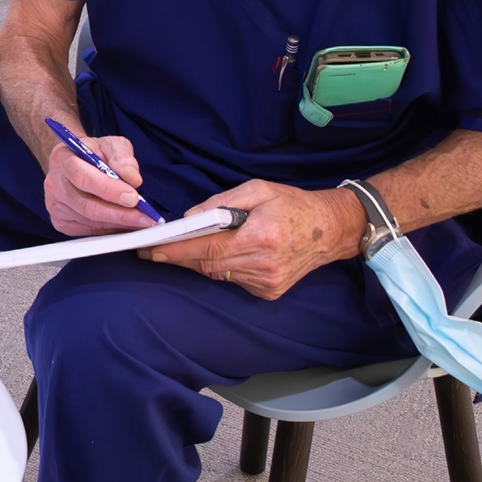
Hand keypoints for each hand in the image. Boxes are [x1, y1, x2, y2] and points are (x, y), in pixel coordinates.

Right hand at [40, 125, 156, 236]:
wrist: (75, 162)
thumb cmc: (94, 153)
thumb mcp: (111, 145)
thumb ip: (123, 158)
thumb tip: (134, 179)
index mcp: (62, 159)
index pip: (84, 178)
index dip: (110, 190)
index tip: (134, 197)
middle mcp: (54, 184)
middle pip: (87, 206)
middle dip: (120, 214)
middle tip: (146, 217)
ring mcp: (55, 205)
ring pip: (90, 222)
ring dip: (119, 224)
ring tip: (141, 221)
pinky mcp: (61, 222)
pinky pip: (88, 231)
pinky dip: (110, 230)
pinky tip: (124, 224)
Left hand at [142, 180, 363, 299]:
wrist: (331, 230)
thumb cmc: (292, 204)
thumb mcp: (257, 190)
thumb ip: (221, 203)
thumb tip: (189, 219)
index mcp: (261, 237)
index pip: (208, 248)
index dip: (176, 250)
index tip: (150, 250)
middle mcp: (263, 265)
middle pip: (208, 265)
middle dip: (179, 256)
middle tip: (153, 250)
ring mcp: (267, 282)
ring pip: (218, 274)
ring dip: (198, 261)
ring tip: (181, 248)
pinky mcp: (269, 292)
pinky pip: (232, 280)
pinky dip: (220, 268)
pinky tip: (219, 254)